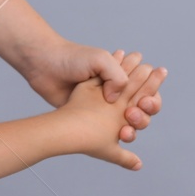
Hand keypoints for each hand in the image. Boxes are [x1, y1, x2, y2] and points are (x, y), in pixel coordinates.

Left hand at [20, 36, 163, 143]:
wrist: (43, 65)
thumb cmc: (72, 58)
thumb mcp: (101, 59)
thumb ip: (117, 76)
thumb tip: (116, 101)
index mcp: (121, 74)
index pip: (148, 88)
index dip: (151, 97)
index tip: (144, 101)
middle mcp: (115, 91)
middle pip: (141, 108)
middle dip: (143, 114)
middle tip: (130, 114)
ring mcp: (101, 105)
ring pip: (126, 123)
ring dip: (131, 128)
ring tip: (123, 131)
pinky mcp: (87, 117)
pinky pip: (106, 132)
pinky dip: (115, 137)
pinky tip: (116, 137)